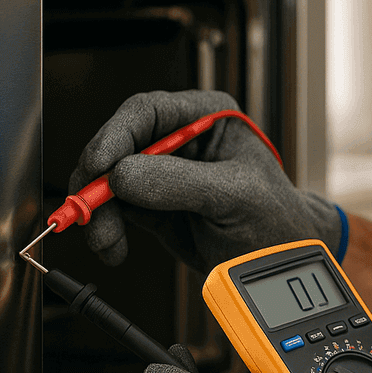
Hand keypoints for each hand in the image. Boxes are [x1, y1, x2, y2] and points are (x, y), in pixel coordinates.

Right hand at [69, 90, 342, 272]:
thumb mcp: (235, 196)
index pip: (150, 111)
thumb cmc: (275, 217)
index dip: (116, 135)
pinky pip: (114, 210)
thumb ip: (180, 183)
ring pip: (108, 181)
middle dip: (98, 180)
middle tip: (89, 211)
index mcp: (208, 117)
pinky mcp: (151, 205)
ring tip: (107, 242)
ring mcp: (162, 173)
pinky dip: (106, 229)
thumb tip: (123, 175)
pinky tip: (113, 248)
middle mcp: (180, 139)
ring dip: (99, 213)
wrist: (282, 261)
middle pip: (118, 145)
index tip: (100, 164)